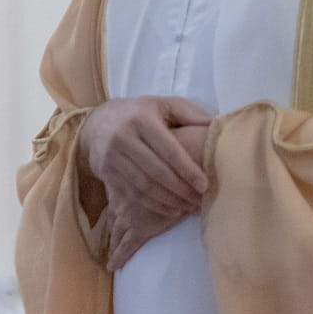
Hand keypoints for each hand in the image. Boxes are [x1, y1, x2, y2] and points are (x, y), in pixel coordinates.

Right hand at [101, 123, 211, 270]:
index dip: (188, 170)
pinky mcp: (106, 172)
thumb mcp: (163, 104)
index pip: (169, 150)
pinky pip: (132, 194)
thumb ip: (189, 113)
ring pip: (143, 186)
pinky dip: (153, 205)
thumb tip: (215, 126)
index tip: (204, 185)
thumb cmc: (140, 113)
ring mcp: (112, 156)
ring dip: (168, 201)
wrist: (97, 122)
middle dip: (181, 190)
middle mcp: (123, 137)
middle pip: (156, 172)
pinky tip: (170, 209)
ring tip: (187, 208)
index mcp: (142, 119)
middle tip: (199, 201)